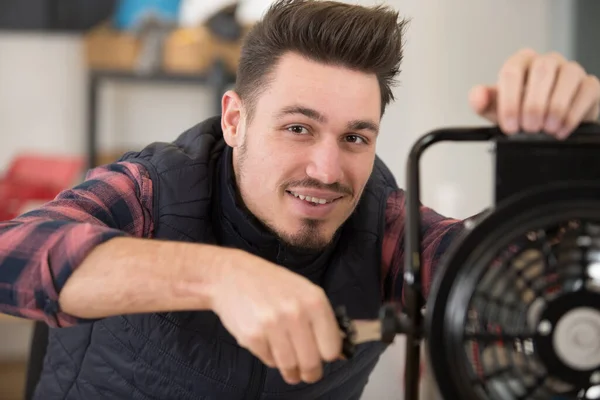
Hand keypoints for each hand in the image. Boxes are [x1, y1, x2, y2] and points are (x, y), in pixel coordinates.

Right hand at [210, 250, 340, 384]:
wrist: (231, 276)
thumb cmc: (272, 284)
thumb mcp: (304, 292)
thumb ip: (322, 320)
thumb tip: (337, 353)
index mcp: (315, 301)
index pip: (332, 348)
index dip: (327, 355)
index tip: (323, 356)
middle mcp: (296, 313)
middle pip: (312, 363)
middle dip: (310, 372)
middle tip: (308, 373)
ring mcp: (273, 326)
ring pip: (290, 367)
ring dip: (291, 372)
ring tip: (290, 368)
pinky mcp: (252, 337)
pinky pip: (269, 361)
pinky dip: (270, 358)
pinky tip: (268, 343)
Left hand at [469, 48, 599, 138]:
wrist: (546, 127)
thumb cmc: (520, 113)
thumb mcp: (496, 110)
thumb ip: (482, 102)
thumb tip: (477, 96)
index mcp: (521, 62)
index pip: (511, 71)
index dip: (510, 100)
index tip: (510, 125)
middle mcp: (547, 61)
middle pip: (541, 71)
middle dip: (533, 105)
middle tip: (529, 128)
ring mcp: (570, 70)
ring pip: (567, 78)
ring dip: (555, 108)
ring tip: (546, 129)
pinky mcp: (589, 84)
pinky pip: (586, 91)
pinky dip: (573, 114)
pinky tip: (561, 129)